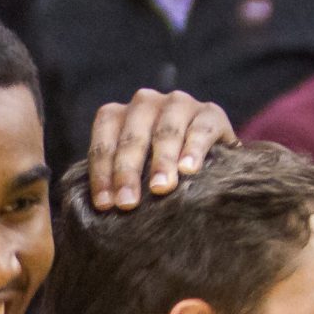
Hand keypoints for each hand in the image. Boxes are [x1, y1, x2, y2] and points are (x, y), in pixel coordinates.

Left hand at [88, 89, 234, 209]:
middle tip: (127, 202)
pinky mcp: (211, 113)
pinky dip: (194, 149)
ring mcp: (179, 104)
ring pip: (166, 131)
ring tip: (160, 188)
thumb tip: (104, 211)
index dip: (102, 172)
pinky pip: (201, 129)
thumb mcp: (135, 173)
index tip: (105, 204)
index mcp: (119, 115)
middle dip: (127, 171)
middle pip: (133, 136)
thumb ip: (118, 183)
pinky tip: (189, 169)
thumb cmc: (160, 172)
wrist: (209, 159)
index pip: (104, 140)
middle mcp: (146, 103)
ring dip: (161, 161)